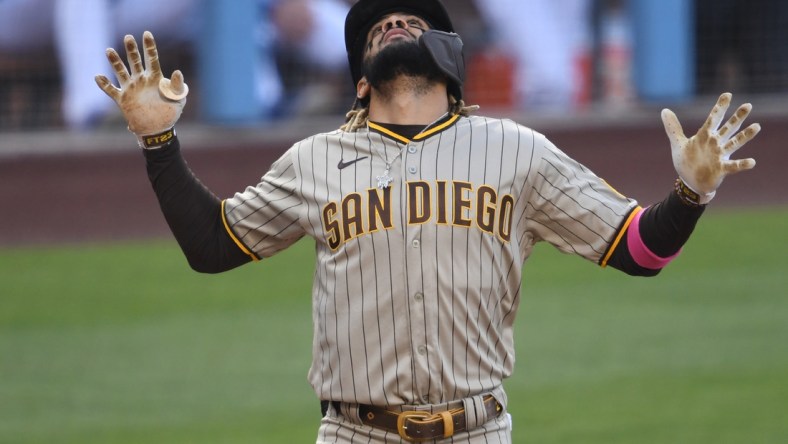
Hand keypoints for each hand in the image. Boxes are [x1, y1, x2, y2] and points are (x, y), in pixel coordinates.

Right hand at [95, 31, 187, 147]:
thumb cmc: (170, 113)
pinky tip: (98, 76)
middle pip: (135, 61)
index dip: (149, 47)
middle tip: (128, 37)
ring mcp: (131, 88)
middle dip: (131, 50)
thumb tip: (177, 71)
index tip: (147, 34)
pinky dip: (104, 84)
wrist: (157, 129)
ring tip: (109, 50)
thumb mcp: (178, 99)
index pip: (152, 59)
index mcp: (155, 78)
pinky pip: (111, 90)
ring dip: (115, 62)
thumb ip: (177, 85)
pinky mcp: (122, 99)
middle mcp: (141, 80)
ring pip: (121, 71)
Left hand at [661, 92, 759, 203]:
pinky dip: (742, 164)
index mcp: (705, 136)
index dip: (720, 107)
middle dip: (737, 117)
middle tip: (748, 105)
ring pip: (734, 143)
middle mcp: (715, 143)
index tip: (727, 94)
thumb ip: (673, 128)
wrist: (690, 182)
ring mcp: (720, 156)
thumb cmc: (687, 161)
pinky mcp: (722, 169)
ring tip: (757, 126)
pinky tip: (752, 162)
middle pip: (728, 128)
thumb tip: (664, 110)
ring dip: (745, 135)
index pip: (713, 119)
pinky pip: (734, 166)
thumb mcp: (678, 144)